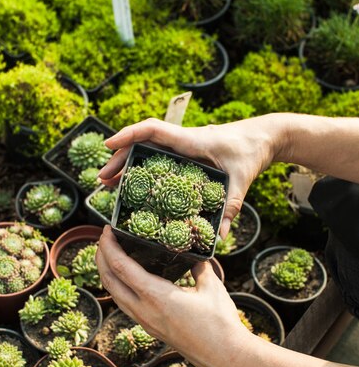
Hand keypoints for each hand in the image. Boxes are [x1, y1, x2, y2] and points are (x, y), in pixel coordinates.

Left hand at [96, 226, 255, 366]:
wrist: (224, 356)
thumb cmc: (219, 322)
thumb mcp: (211, 286)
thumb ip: (199, 266)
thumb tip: (194, 251)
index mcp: (156, 296)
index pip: (121, 267)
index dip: (109, 246)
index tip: (107, 230)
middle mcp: (144, 310)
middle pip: (109, 280)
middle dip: (101, 257)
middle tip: (105, 238)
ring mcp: (145, 321)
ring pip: (114, 294)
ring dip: (107, 273)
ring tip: (110, 254)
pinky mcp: (149, 327)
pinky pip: (124, 304)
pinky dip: (118, 287)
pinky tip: (127, 279)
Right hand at [99, 117, 277, 236]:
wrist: (263, 137)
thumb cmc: (251, 151)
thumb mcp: (241, 180)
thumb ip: (230, 207)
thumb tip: (219, 236)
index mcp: (191, 140)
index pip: (152, 130)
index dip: (128, 135)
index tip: (108, 146)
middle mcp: (182, 141)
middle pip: (142, 143)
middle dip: (120, 158)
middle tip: (102, 180)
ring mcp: (182, 147)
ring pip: (147, 150)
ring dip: (128, 164)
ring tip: (110, 184)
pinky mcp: (185, 154)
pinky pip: (157, 157)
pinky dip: (143, 168)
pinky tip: (135, 185)